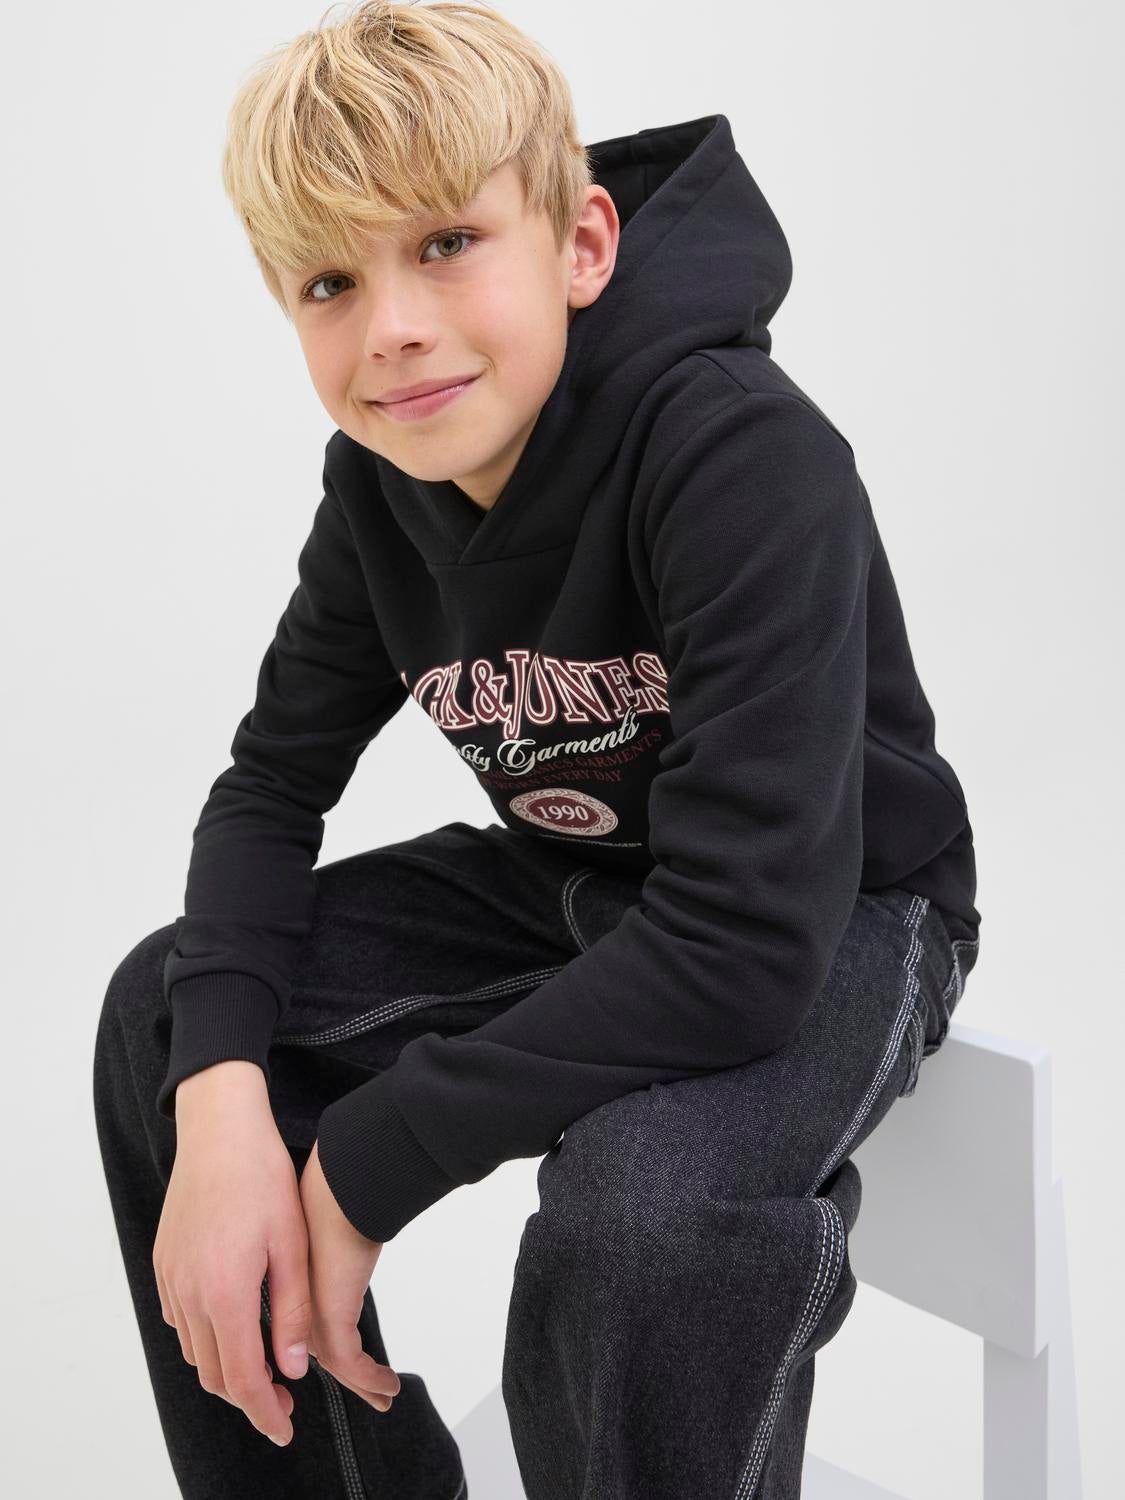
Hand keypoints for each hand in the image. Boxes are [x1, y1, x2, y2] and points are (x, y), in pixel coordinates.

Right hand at [155, 1066, 312, 1446]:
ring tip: (265, 1365)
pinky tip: (234, 1325)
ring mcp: (171, 1278)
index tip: (285, 1428)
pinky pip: (180, 1320)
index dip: (265, 1412)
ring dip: (227, 1368)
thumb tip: (295, 1368)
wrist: (220, 1130)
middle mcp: (189, 1293)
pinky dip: (206, 1337)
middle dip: (249, 1398)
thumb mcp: (293, 1244)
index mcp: (225, 1292)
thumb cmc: (262, 1177)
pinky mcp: (164, 1263)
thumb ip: (293, 1311)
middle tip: (284, 1400)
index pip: (243, 1378)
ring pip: (195, 1351)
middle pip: (215, 1374)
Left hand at [297, 1140, 401, 1414]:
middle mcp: (296, 1304)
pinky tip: (388, 1385)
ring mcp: (309, 1316)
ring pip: (335, 1363)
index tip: (348, 1357)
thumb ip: (328, 1244)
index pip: (303, 1322)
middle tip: (370, 1390)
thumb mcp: (328, 1225)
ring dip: (362, 1383)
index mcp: (290, 1282)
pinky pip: (350, 1364)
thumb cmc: (333, 1197)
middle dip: (348, 1374)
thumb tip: (342, 1241)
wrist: (338, 1194)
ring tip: (385, 1394)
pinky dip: (369, 1378)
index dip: (322, 1344)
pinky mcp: (330, 1321)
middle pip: (319, 1349)